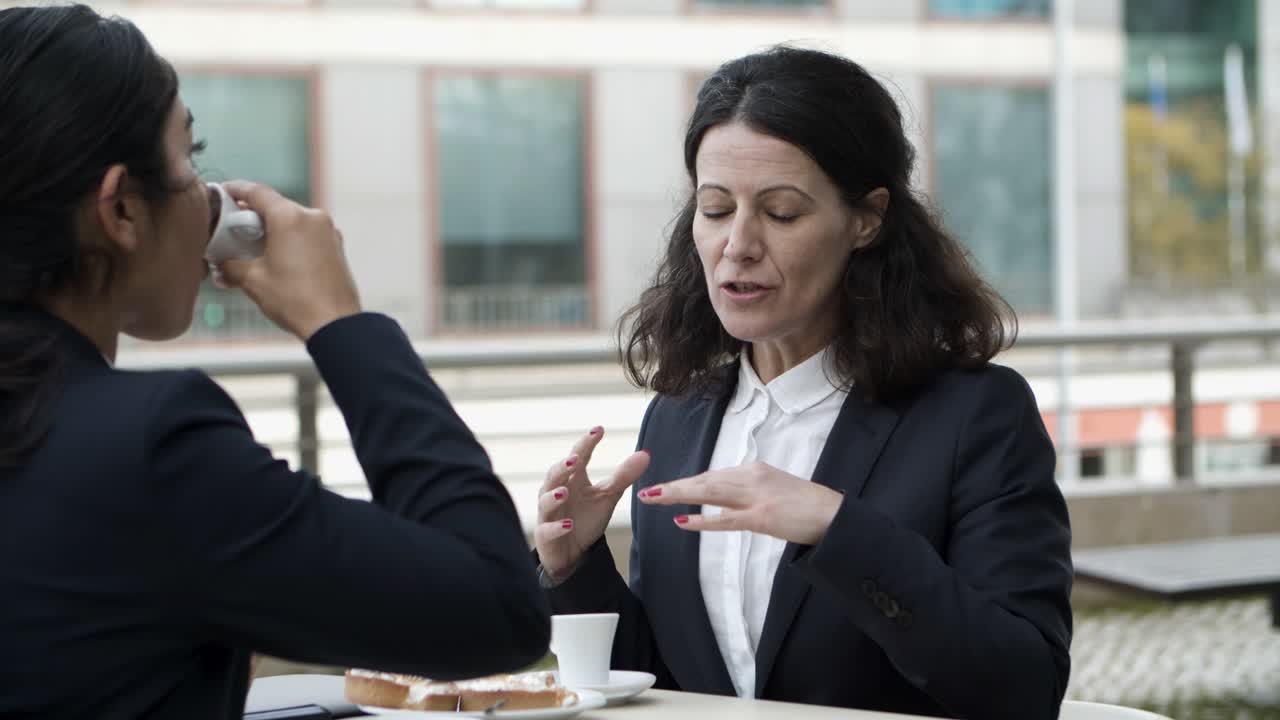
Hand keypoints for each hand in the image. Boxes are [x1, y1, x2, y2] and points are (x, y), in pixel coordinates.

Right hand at [215, 181, 360, 340]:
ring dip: (273, 231)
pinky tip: (278, 260)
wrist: (334, 324)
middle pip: (276, 207)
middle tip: (234, 231)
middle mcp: (312, 218)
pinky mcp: (336, 247)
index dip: (236, 190)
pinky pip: (307, 235)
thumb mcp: (254, 281)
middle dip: (253, 217)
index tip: (223, 192)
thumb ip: (232, 266)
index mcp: (290, 218)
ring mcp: (328, 232)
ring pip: (293, 221)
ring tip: (254, 250)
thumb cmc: (296, 301)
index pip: (257, 192)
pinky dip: (291, 241)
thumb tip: (222, 267)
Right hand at [534, 427, 649, 582]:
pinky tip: (568, 525)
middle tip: (575, 459)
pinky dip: (556, 527)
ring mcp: (549, 513)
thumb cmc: (586, 517)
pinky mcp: (545, 535)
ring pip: (546, 501)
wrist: (573, 552)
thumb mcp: (608, 495)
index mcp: (573, 479)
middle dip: (563, 467)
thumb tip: (646, 453)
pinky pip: (548, 530)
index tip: (599, 430)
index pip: (578, 456)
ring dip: (554, 496)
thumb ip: (624, 476)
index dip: (587, 443)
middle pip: (555, 475)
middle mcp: (557, 492)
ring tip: (565, 491)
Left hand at [636, 461, 843, 545]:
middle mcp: (752, 477)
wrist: (836, 514)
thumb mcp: (775, 491)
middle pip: (705, 481)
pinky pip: (726, 519)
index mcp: (755, 471)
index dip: (688, 483)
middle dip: (674, 487)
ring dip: (679, 496)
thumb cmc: (807, 506)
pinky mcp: (763, 517)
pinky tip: (682, 521)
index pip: (713, 477)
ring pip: (709, 493)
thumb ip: (750, 492)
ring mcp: (757, 497)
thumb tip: (726, 501)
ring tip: (654, 499)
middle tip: (647, 492)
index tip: (667, 488)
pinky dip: (702, 520)